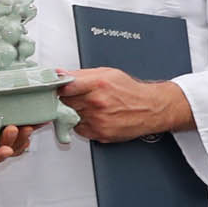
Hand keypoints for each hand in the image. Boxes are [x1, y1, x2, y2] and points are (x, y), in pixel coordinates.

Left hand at [60, 68, 190, 142]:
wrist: (151, 108)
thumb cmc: (130, 90)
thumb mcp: (107, 73)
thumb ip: (80, 74)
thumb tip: (59, 73)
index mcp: (97, 84)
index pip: (64, 87)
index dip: (57, 88)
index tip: (56, 88)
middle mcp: (96, 102)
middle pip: (64, 102)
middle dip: (68, 100)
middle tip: (79, 98)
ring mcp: (97, 119)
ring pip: (70, 116)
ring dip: (75, 112)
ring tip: (91, 107)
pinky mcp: (99, 133)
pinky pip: (78, 128)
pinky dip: (82, 124)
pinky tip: (95, 117)